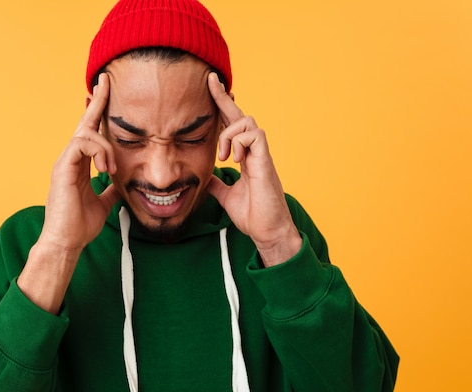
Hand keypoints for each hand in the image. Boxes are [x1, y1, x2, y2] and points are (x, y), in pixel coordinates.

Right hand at [18, 73, 120, 313]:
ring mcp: (65, 162)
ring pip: (85, 133)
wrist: (66, 242)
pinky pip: (81, 145)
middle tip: (106, 80)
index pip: (91, 133)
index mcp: (80, 164)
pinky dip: (98, 152)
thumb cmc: (80, 225)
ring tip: (111, 169)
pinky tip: (105, 169)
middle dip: (97, 101)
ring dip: (105, 147)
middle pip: (85, 123)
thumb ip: (110, 189)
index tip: (106, 93)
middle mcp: (71, 159)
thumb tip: (121, 184)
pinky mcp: (63, 168)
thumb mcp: (103, 203)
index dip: (99, 113)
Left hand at [206, 73, 301, 266]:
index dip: (221, 107)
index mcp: (245, 157)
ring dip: (229, 134)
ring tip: (224, 156)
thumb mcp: (226, 195)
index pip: (232, 126)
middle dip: (223, 97)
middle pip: (240, 115)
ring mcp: (261, 155)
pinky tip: (235, 160)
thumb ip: (217, 183)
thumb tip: (205, 178)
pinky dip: (240, 143)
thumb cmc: (253, 214)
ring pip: (248, 121)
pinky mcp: (265, 161)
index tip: (210, 88)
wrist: (267, 231)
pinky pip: (255, 135)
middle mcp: (254, 152)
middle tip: (211, 80)